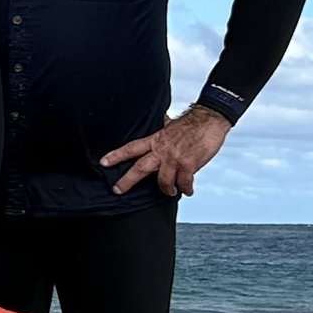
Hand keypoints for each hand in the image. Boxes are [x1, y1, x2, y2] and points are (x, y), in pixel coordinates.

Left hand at [101, 105, 230, 199]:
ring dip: (166, 190)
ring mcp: (174, 159)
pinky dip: (186, 189)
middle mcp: (162, 151)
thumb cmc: (192, 123)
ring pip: (163, 181)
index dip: (116, 155)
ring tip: (170, 192)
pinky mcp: (188, 165)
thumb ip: (163, 129)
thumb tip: (162, 123)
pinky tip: (187, 191)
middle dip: (126, 181)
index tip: (103, 162)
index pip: (131, 148)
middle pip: (140, 168)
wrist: (210, 120)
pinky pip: (184, 184)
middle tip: (117, 189)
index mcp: (156, 140)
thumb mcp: (170, 125)